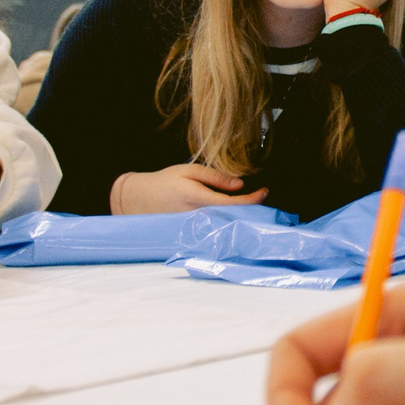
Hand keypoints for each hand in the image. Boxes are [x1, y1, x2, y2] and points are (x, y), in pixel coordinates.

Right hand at [111, 164, 267, 213]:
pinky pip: (215, 228)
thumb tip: (240, 184)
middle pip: (232, 217)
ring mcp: (194, 228)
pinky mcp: (192, 233)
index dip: (251, 199)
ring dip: (240, 216)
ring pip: (225, 224)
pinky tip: (232, 214)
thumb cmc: (166, 182)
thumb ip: (215, 177)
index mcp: (197, 198)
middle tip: (260, 196)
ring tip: (247, 203)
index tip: (264, 192)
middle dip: (249, 209)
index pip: (231, 203)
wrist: (140, 200)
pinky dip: (227, 222)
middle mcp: (197, 217)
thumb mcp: (189, 171)